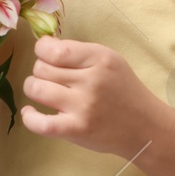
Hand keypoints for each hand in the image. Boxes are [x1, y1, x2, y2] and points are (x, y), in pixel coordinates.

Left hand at [19, 36, 165, 158]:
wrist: (145, 127)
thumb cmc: (123, 91)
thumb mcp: (110, 61)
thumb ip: (80, 53)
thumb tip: (44, 45)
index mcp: (100, 59)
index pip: (54, 50)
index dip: (41, 50)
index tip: (45, 55)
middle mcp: (91, 80)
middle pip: (42, 68)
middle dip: (40, 70)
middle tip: (50, 77)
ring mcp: (83, 106)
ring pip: (36, 89)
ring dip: (33, 88)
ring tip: (41, 91)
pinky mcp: (77, 130)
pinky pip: (40, 123)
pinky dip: (29, 117)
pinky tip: (30, 113)